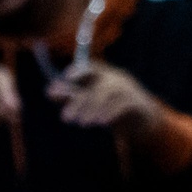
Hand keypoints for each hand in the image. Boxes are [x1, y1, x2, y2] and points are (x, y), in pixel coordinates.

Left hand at [46, 62, 164, 141]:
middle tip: (65, 118)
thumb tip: (49, 91)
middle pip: (95, 86)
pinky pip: (122, 105)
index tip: (66, 77)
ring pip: (107, 95)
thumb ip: (72, 95)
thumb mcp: (91, 100)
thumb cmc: (111, 106)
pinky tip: (101, 122)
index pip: (90, 68)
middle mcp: (115, 78)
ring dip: (93, 108)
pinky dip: (110, 112)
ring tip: (82, 123)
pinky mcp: (136, 102)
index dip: (78, 71)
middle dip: (79, 101)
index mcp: (103, 75)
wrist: (142, 119)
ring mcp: (127, 89)